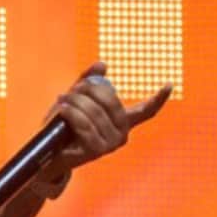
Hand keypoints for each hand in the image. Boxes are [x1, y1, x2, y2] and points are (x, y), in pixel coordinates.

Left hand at [44, 61, 172, 178]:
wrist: (47, 152)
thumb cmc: (63, 126)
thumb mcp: (76, 100)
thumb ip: (88, 82)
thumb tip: (103, 64)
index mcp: (122, 122)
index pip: (145, 111)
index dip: (159, 99)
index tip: (169, 85)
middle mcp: (122, 134)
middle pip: (111, 101)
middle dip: (90, 90)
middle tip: (73, 89)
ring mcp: (111, 144)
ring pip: (95, 112)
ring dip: (75, 102)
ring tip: (62, 99)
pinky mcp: (96, 150)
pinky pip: (84, 124)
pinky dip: (71, 114)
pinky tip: (62, 109)